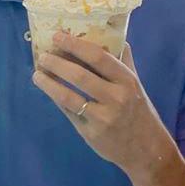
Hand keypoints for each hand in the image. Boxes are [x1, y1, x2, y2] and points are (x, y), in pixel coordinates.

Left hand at [32, 34, 168, 175]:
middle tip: (43, 56)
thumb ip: (124, 62)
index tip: (58, 36)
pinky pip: (69, 113)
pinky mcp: (91, 133)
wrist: (147, 149)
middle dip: (57, 63)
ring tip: (37, 74)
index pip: (99, 57)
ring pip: (69, 96)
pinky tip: (49, 91)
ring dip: (49, 83)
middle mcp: (116, 97)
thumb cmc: (140, 111)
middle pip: (80, 76)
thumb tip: (114, 36)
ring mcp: (103, 117)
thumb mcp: (137, 84)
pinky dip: (56, 99)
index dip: (76, 45)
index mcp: (127, 80)